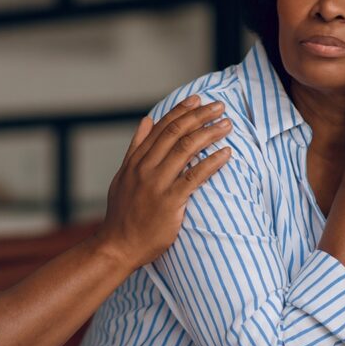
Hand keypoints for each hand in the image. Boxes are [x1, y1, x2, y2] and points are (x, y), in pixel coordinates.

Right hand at [96, 96, 232, 269]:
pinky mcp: (169, 201)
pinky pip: (195, 176)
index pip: (161, 127)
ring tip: (226, 125)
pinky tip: (226, 154)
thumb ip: (135, 148)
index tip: (197, 99)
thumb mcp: (122, 176)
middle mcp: (145, 168)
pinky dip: (212, 162)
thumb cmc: (123, 214)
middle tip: (219, 107)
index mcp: (135, 160)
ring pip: (186, 149)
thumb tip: (146, 120)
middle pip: (176, 133)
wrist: (118, 246)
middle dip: (200, 116)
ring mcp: (157, 184)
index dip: (181, 111)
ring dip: (209, 133)